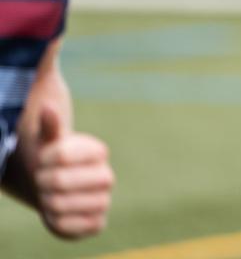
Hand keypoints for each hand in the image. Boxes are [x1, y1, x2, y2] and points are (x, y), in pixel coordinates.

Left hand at [33, 106, 113, 238]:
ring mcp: (103, 201)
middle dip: (41, 181)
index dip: (43, 159)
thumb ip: (50, 125)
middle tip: (40, 180)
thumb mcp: (48, 140)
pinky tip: (56, 213)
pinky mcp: (96, 224)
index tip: (42, 159)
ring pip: (59, 205)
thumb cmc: (51, 160)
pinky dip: (53, 221)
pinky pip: (67, 227)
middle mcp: (106, 177)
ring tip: (47, 196)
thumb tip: (47, 107)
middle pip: (58, 181)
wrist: (58, 187)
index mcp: (98, 152)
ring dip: (45, 201)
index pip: (63, 154)